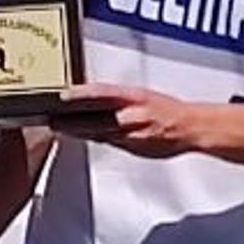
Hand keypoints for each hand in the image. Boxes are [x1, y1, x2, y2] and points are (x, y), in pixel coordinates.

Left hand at [65, 84, 221, 157]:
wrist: (190, 129)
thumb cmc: (166, 110)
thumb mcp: (141, 95)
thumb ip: (117, 100)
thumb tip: (93, 99)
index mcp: (135, 97)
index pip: (103, 94)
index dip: (81, 96)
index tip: (63, 96)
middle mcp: (133, 116)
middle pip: (96, 120)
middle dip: (72, 121)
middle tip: (52, 120)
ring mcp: (133, 135)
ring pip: (99, 133)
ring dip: (79, 131)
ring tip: (60, 128)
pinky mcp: (134, 148)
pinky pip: (110, 142)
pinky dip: (96, 138)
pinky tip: (84, 137)